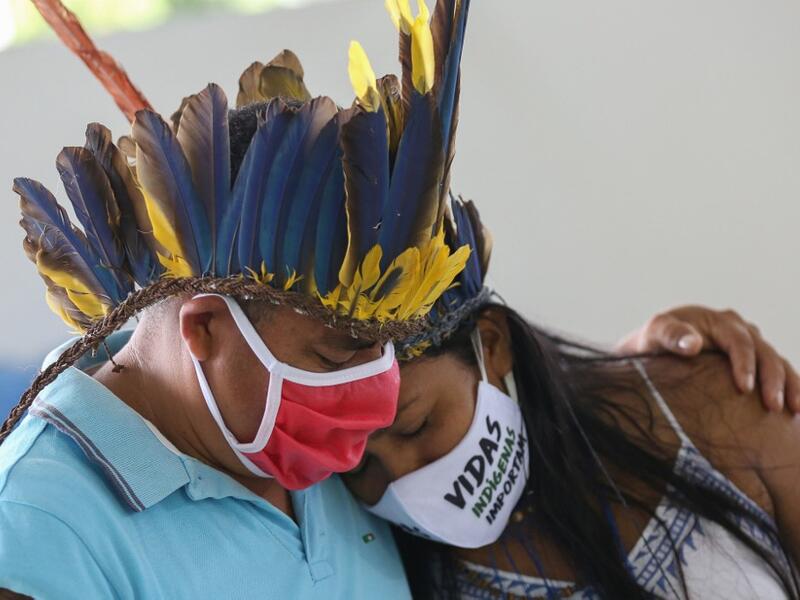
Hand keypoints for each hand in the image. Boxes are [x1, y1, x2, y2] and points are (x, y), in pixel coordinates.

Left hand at [616, 306, 799, 412]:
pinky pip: (778, 372)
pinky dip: (790, 387)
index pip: (738, 340)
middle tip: (773, 406)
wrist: (653, 351)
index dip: (745, 363)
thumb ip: (669, 335)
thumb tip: (693, 344)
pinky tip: (795, 411)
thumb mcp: (653, 334)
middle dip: (772, 378)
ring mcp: (749, 345)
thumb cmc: (651, 343)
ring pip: (777, 362)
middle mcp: (738, 329)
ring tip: (793, 411)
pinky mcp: (753, 361)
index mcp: (717, 321)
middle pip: (764, 352)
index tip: (744, 388)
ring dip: (789, 385)